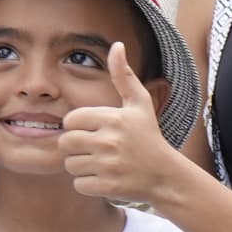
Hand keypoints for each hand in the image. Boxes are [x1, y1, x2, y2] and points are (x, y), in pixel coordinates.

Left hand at [61, 44, 189, 206]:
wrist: (166, 175)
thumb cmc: (148, 136)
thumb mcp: (139, 103)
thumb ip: (123, 75)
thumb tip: (116, 45)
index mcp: (112, 118)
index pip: (70, 120)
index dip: (77, 126)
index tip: (92, 131)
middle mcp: (109, 141)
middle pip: (65, 143)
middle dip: (75, 147)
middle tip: (93, 149)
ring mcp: (108, 165)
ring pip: (70, 164)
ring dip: (81, 166)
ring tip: (100, 163)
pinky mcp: (107, 186)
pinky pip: (78, 184)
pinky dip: (88, 183)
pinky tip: (103, 177)